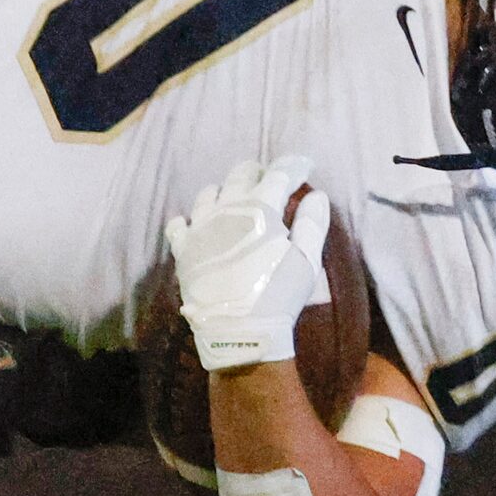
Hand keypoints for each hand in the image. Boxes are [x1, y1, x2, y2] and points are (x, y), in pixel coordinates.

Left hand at [165, 157, 330, 372]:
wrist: (238, 330)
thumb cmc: (278, 296)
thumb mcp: (306, 261)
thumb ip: (313, 223)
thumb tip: (317, 194)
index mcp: (260, 209)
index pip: (279, 174)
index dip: (294, 166)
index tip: (305, 165)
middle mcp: (226, 209)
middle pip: (240, 175)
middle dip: (258, 171)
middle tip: (268, 176)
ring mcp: (200, 227)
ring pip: (209, 194)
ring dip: (224, 191)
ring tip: (233, 198)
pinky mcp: (182, 248)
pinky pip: (179, 224)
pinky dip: (188, 220)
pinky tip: (195, 224)